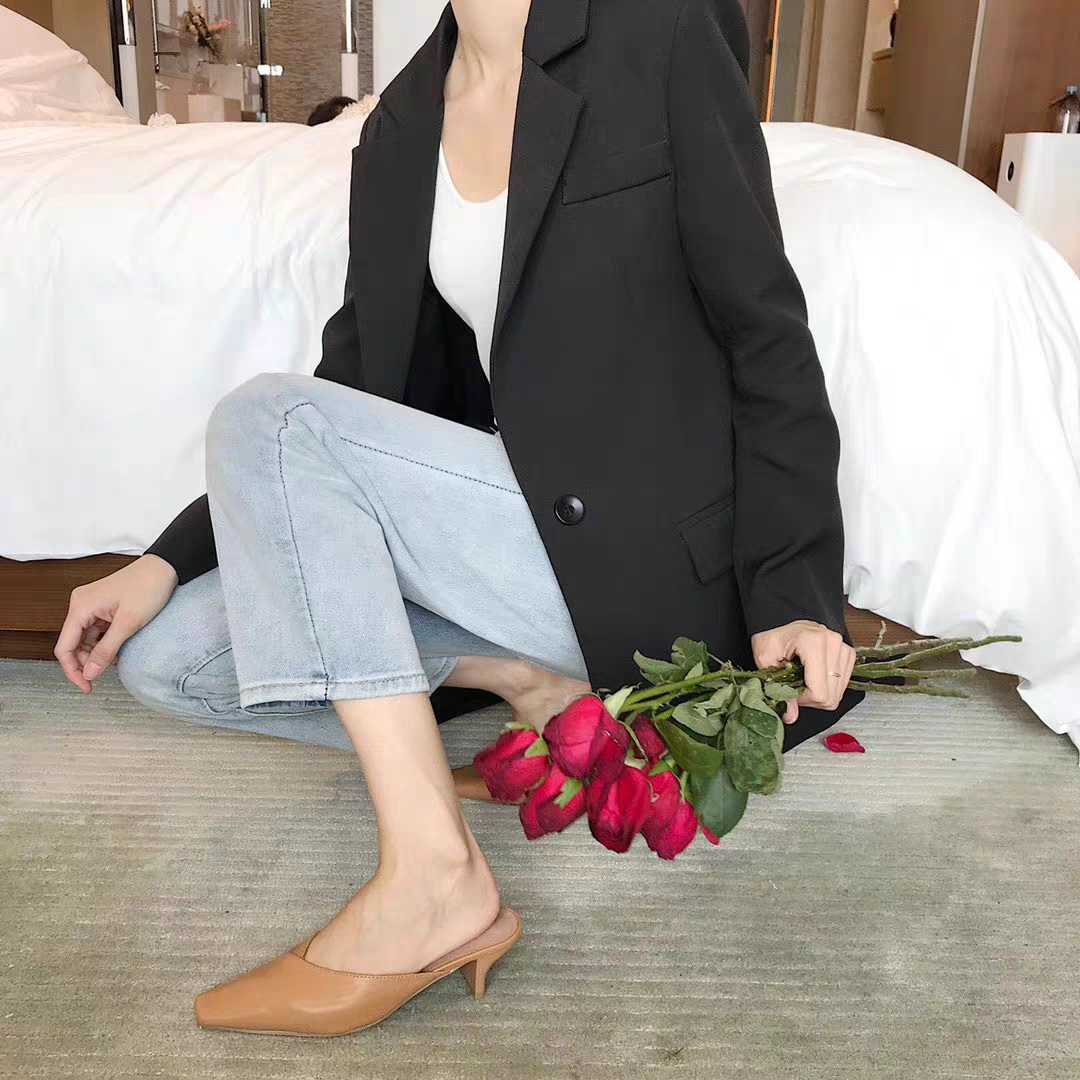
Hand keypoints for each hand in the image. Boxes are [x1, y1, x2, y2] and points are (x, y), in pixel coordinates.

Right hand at [54, 554, 177, 692]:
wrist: (165, 567)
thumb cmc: (148, 587)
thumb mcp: (128, 624)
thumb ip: (106, 650)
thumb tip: (89, 673)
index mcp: (80, 607)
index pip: (64, 648)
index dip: (73, 671)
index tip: (87, 686)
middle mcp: (80, 605)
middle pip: (73, 644)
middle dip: (86, 663)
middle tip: (102, 678)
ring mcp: (91, 605)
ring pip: (85, 639)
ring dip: (96, 654)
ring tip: (114, 663)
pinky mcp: (102, 606)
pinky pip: (96, 631)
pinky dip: (104, 644)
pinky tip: (117, 651)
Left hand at [751, 619, 855, 724]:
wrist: (780, 618)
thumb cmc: (772, 637)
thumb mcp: (766, 661)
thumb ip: (779, 690)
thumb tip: (790, 716)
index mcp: (813, 643)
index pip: (819, 692)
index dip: (802, 700)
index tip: (789, 690)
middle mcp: (833, 643)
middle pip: (831, 696)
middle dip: (811, 699)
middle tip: (795, 686)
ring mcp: (843, 647)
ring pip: (838, 692)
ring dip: (820, 693)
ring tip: (804, 679)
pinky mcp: (848, 653)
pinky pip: (843, 683)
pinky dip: (829, 686)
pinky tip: (815, 676)